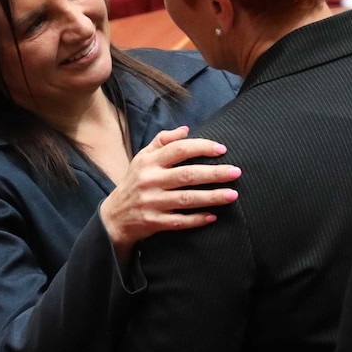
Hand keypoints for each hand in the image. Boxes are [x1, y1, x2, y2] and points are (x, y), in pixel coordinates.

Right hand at [100, 126, 239, 249]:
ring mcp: (152, 202)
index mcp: (149, 162)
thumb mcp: (142, 158)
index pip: (179, 150)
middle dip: (214, 173)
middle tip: (236, 172)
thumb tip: (186, 129)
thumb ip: (162, 141)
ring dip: (211, 197)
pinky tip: (213, 216)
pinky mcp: (154, 222)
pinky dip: (197, 219)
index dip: (202, 147)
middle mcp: (150, 181)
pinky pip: (180, 221)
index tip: (222, 149)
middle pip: (187, 174)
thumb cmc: (134, 182)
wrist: (115, 216)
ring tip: (233, 195)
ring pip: (187, 199)